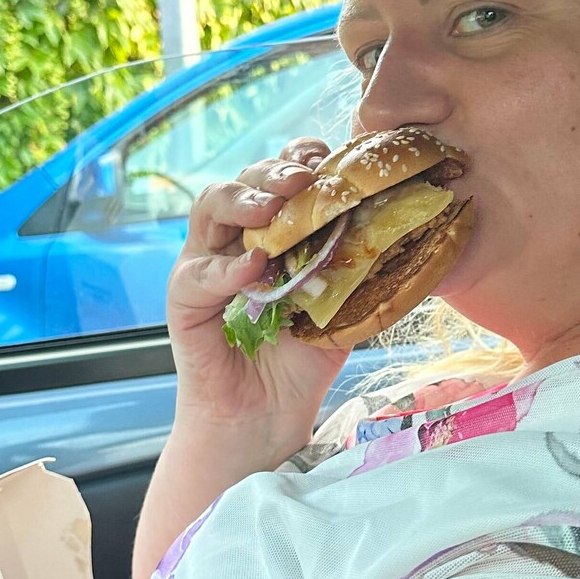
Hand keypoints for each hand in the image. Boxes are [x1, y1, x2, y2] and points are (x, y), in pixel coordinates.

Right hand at [167, 136, 348, 441]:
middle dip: (274, 173)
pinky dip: (226, 268)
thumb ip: (355, 269)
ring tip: (273, 209)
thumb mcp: (341, 308)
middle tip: (306, 179)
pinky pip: (197, 274)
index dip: (300, 159)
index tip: (329, 157)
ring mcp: (204, 268)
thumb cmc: (299, 364)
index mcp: (271, 234)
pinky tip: (254, 268)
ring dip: (243, 201)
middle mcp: (233, 241)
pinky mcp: (184, 303)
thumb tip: (395, 229)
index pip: (278, 179)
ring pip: (208, 209)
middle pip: (243, 183)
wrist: (266, 421)